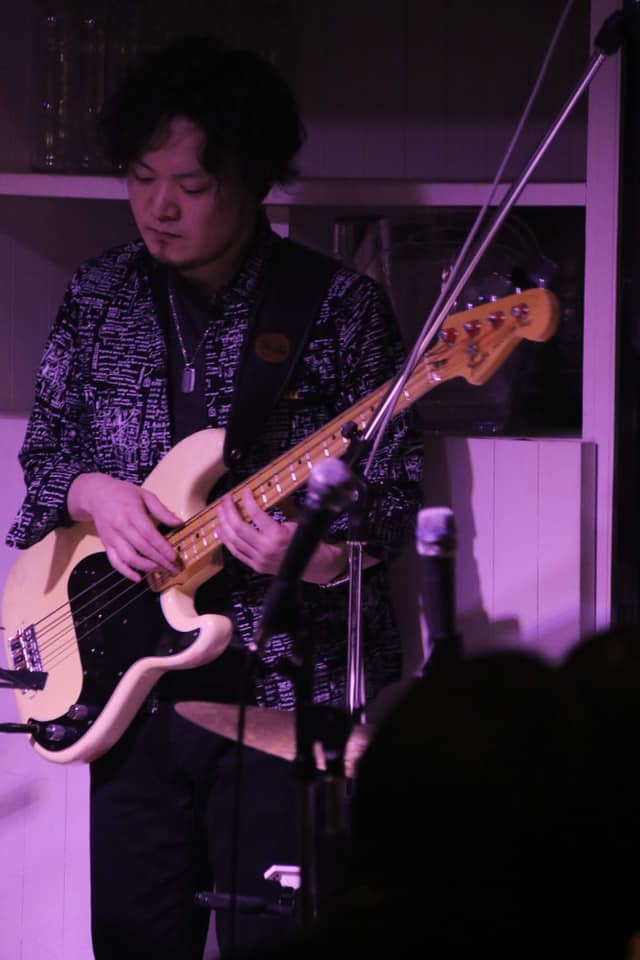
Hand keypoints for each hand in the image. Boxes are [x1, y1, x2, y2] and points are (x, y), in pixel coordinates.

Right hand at [67, 473, 181, 581]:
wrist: (96, 494)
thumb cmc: (123, 493)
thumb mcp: (145, 495)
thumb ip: (162, 510)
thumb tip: (178, 522)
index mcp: (131, 512)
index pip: (148, 533)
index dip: (162, 547)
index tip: (174, 556)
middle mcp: (120, 526)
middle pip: (142, 548)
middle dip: (159, 560)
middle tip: (174, 568)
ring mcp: (112, 537)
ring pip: (128, 557)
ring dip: (145, 567)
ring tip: (160, 570)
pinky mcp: (106, 544)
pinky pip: (114, 562)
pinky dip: (125, 572)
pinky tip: (137, 578)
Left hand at [217, 487, 347, 584]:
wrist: (313, 564)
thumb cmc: (306, 541)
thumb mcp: (294, 521)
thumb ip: (278, 509)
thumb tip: (266, 491)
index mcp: (277, 536)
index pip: (255, 514)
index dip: (247, 500)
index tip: (244, 490)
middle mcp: (266, 548)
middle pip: (238, 527)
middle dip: (229, 510)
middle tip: (226, 498)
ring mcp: (259, 559)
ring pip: (234, 540)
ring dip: (224, 524)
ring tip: (220, 511)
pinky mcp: (256, 566)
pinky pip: (236, 552)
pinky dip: (226, 540)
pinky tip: (221, 530)